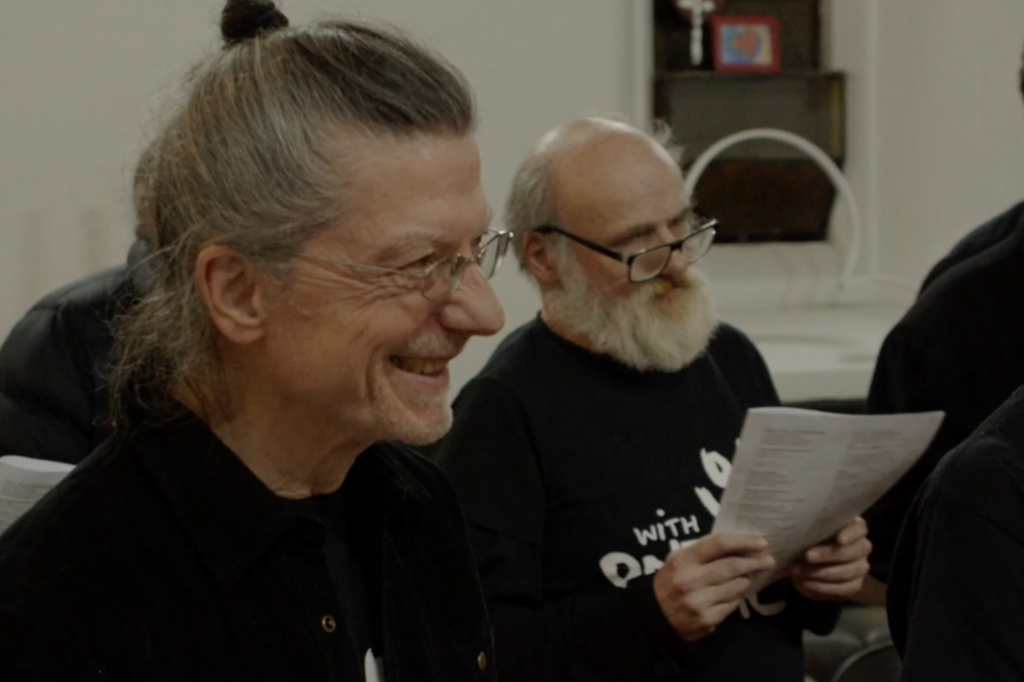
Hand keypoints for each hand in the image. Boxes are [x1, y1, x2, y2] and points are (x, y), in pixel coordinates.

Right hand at [653, 533, 774, 641]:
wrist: (655, 617)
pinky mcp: (707, 619)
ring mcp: (699, 602)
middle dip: (755, 561)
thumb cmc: (671, 582)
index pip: (719, 544)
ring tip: (749, 575)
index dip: (744, 541)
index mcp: (683, 560)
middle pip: (733, 566)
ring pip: (736, 586)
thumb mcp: (678, 560)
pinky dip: (737, 597)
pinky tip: (735, 592)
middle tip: (769, 560)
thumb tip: (738, 544)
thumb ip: (702, 552)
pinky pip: (732, 605)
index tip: (761, 541)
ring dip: (747, 580)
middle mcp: (690, 580)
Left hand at [790, 516, 870, 600]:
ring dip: (821, 573)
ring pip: (847, 572)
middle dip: (827, 555)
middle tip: (807, 556)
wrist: (805, 562)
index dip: (850, 534)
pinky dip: (822, 587)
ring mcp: (861, 566)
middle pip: (852, 552)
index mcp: (854, 527)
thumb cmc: (809, 539)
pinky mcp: (855, 584)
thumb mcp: (810, 530)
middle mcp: (862, 546)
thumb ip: (812, 529)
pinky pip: (843, 589)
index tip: (839, 540)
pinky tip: (806, 583)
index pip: (858, 529)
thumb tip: (801, 531)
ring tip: (799, 571)